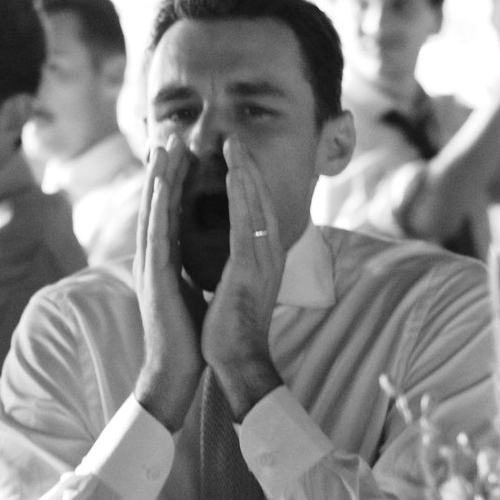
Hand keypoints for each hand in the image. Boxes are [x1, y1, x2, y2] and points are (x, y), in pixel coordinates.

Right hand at [133, 140, 204, 431]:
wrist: (176, 370)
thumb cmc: (187, 336)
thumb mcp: (191, 290)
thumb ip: (190, 267)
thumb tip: (204, 252)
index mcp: (163, 260)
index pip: (169, 212)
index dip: (173, 181)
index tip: (181, 152)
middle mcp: (152, 258)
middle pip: (155, 204)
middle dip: (162, 169)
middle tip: (169, 134)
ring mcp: (149, 267)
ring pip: (152, 213)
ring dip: (156, 179)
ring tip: (162, 147)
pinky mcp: (154, 279)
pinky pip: (156, 237)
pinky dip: (158, 209)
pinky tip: (161, 186)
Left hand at [200, 138, 285, 419]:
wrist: (236, 360)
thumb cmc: (230, 330)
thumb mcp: (235, 288)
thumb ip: (237, 265)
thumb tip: (229, 252)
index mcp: (264, 259)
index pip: (258, 212)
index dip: (248, 183)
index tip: (235, 158)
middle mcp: (270, 255)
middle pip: (261, 201)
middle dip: (248, 168)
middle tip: (235, 139)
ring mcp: (263, 261)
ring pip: (256, 206)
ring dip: (246, 172)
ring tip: (234, 145)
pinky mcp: (251, 269)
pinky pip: (247, 224)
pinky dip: (243, 197)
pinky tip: (235, 175)